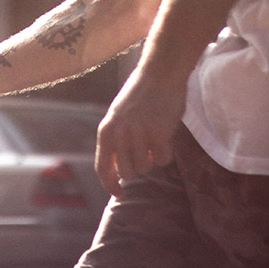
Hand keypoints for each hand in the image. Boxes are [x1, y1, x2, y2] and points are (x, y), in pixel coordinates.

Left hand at [94, 63, 187, 195]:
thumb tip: (118, 170)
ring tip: (154, 137)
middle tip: (145, 150)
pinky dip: (166, 152)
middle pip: (127, 172)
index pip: (102, 167)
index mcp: (106, 130)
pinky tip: (165, 135)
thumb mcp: (118, 117)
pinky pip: (162, 159)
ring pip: (145, 167)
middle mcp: (119, 134)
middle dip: (137, 166)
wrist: (160, 73)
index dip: (110, 184)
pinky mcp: (158, 133)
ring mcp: (138, 134)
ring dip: (152, 157)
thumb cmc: (140, 96)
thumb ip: (116, 140)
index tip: (118, 193)